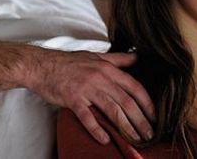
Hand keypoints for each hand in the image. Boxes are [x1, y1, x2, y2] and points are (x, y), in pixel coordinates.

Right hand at [25, 49, 154, 144]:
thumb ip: (117, 59)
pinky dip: (97, 130)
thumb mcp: (95, 56)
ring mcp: (86, 89)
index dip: (147, 103)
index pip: (134, 87)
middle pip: (126, 101)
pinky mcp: (73, 99)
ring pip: (112, 110)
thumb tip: (136, 57)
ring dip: (126, 127)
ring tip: (135, 140)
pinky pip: (88, 117)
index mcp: (107, 68)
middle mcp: (100, 78)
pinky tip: (105, 140)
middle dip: (141, 120)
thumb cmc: (69, 62)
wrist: (41, 65)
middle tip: (150, 134)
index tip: (155, 116)